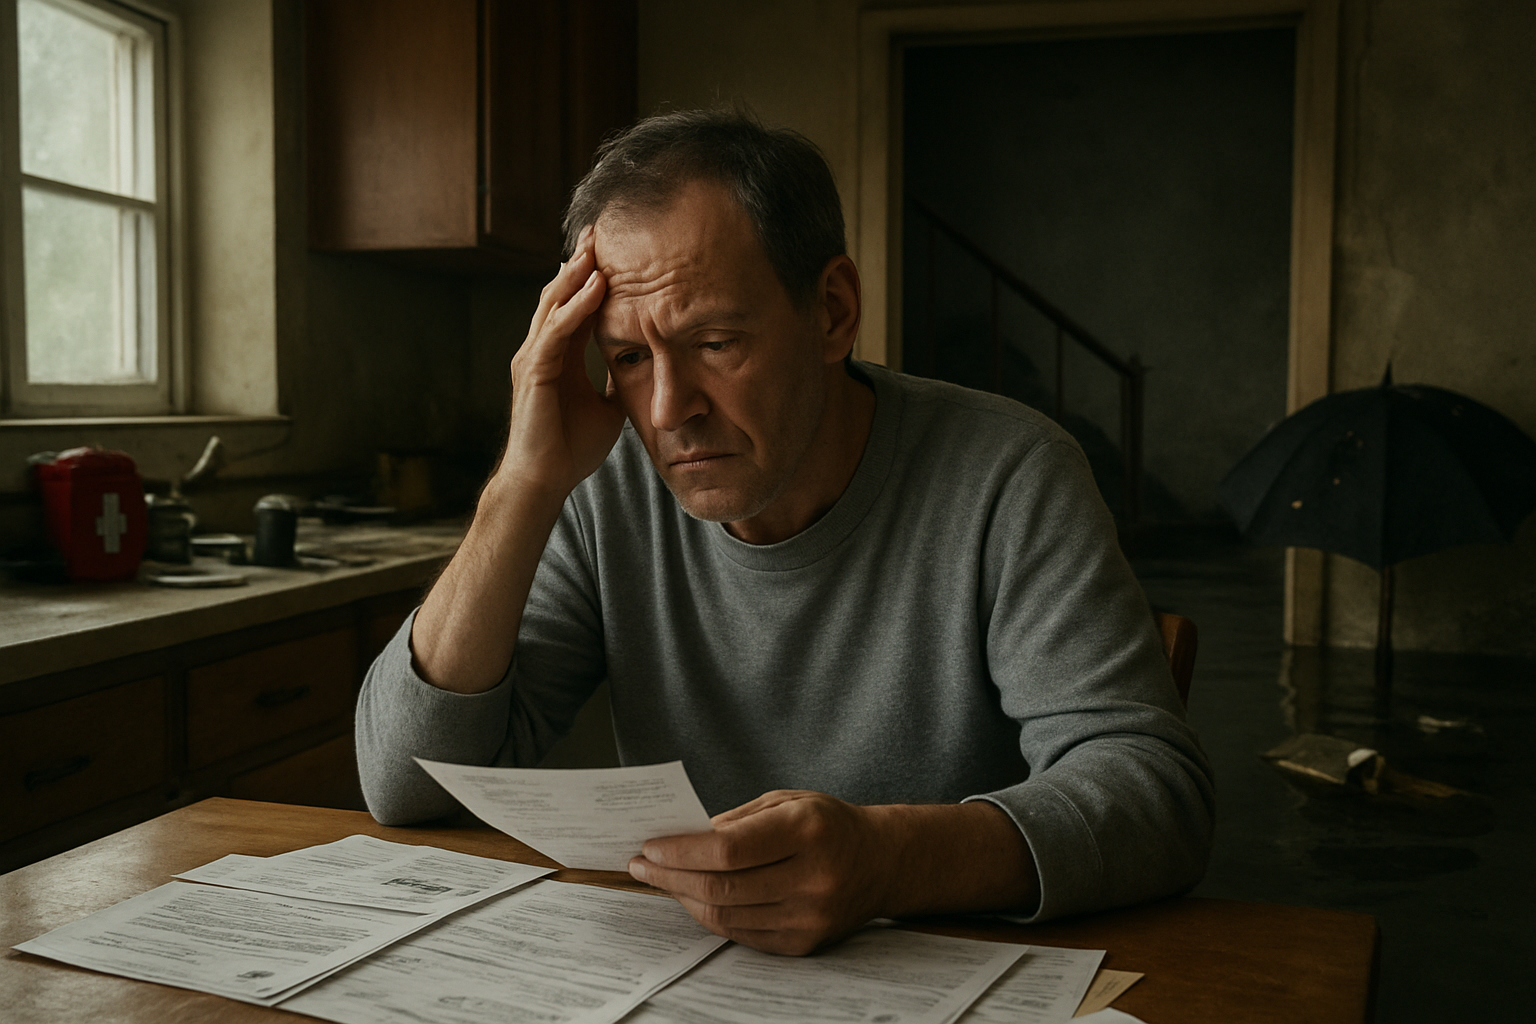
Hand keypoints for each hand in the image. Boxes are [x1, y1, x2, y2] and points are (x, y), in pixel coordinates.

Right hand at [500, 225, 625, 499]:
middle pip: (560, 293)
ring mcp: (533, 358)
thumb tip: (646, 371)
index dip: (591, 276)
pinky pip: (555, 331)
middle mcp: (542, 349)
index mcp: (559, 354)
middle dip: (580, 262)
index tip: (613, 249)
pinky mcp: (533, 372)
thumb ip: (620, 382)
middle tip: (599, 230)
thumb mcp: (608, 407)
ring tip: (594, 248)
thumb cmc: (570, 448)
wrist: (545, 480)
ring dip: (575, 275)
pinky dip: (575, 308)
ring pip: (554, 305)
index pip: (575, 303)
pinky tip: (594, 288)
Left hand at [627, 790, 893, 955]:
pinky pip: (743, 935)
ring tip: (665, 882)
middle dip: (672, 877)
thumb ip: (736, 820)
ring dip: (686, 899)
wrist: (881, 862)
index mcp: (807, 830)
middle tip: (644, 867)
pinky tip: (696, 899)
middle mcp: (813, 877)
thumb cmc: (828, 824)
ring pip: (727, 916)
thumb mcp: (787, 802)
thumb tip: (682, 841)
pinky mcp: (806, 943)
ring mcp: (811, 916)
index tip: (650, 848)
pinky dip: (713, 917)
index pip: (728, 849)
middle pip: (722, 886)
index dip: (681, 852)